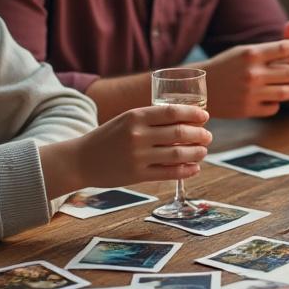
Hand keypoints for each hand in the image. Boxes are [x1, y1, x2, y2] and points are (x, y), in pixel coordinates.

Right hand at [43, 105, 211, 195]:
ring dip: (196, 152)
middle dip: (199, 134)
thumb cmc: (107, 138)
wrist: (80, 160)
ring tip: (203, 151)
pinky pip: (169, 173)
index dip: (193, 114)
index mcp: (135, 116)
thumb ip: (151, 119)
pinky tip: (194, 168)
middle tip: (208, 136)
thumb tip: (186, 120)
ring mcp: (138, 156)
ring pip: (178, 154)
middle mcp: (137, 135)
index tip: (205, 116)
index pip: (172, 112)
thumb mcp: (126, 120)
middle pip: (180, 133)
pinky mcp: (137, 175)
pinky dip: (186, 170)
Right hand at [200, 36, 288, 117]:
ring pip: (287, 92)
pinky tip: (275, 99)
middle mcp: (253, 73)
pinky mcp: (248, 109)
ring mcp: (251, 93)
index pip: (285, 48)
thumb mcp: (243, 52)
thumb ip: (268, 51)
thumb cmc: (226, 66)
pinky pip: (274, 107)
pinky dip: (278, 103)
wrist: (199, 88)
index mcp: (251, 54)